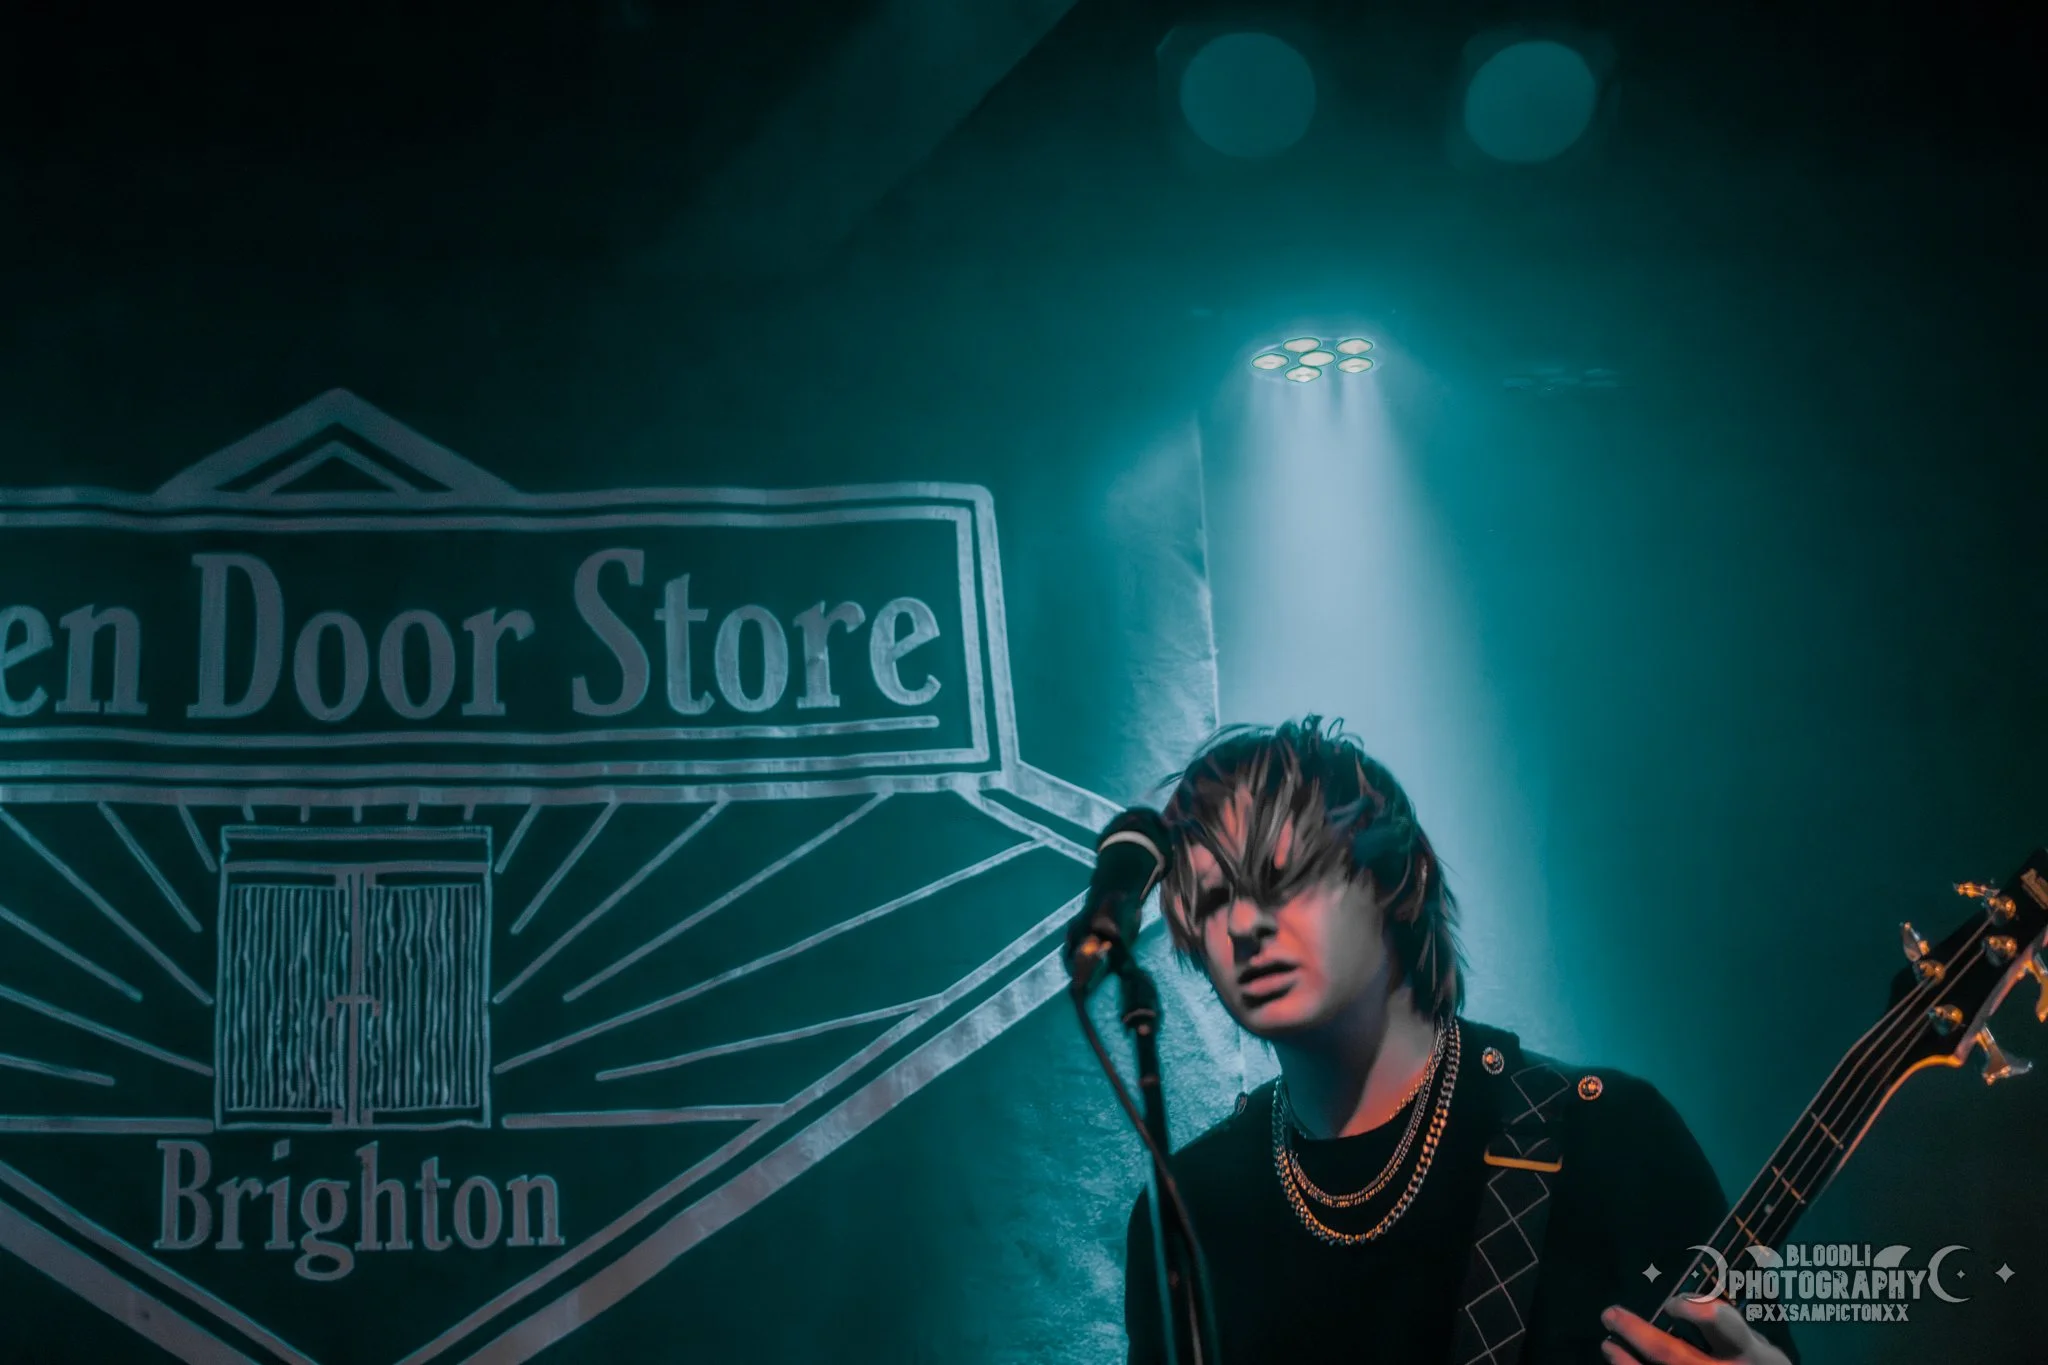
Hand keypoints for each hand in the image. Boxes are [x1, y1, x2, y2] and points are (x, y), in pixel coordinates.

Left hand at [1600, 1297, 1790, 1364]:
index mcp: (1749, 1351)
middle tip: (1610, 1314)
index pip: (1725, 1327)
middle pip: (1675, 1355)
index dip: (1697, 1313)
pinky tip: (1622, 1364)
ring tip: (1608, 1345)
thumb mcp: (1751, 1343)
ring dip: (1625, 1361)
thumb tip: (1680, 1304)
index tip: (1672, 1304)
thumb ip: (1721, 1324)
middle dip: (1637, 1333)